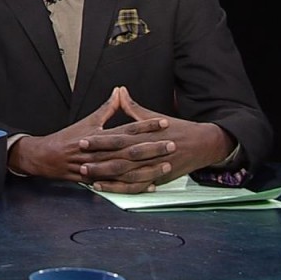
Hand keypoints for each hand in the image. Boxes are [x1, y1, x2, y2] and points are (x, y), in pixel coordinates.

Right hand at [10, 87, 170, 184]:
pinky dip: (135, 185)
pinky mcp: (97, 181)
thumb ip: (107, 108)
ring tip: (166, 164)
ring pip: (127, 169)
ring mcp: (98, 168)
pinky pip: (119, 185)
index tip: (164, 122)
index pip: (126, 129)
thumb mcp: (87, 121)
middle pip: (130, 150)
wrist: (45, 157)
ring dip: (148, 168)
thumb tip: (119, 91)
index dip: (146, 126)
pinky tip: (151, 184)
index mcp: (99, 135)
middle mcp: (100, 152)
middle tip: (172, 143)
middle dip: (153, 147)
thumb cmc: (67, 138)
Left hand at [80, 87, 235, 190]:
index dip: (99, 140)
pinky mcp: (156, 179)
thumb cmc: (175, 129)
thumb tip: (119, 91)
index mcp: (144, 135)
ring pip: (125, 174)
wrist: (202, 144)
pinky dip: (119, 188)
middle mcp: (148, 152)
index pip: (118, 138)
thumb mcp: (153, 116)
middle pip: (119, 157)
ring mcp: (152, 167)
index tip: (82, 139)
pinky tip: (104, 188)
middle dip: (98, 160)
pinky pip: (135, 186)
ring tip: (87, 176)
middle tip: (79, 160)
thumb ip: (132, 107)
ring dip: (105, 176)